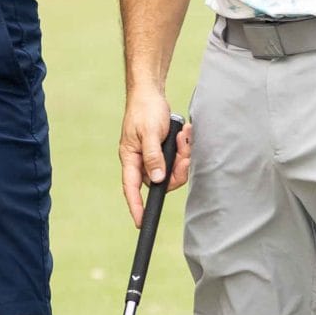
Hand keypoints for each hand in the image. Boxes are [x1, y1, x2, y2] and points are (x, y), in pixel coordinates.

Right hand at [119, 89, 192, 226]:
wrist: (150, 92)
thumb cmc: (144, 110)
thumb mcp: (149, 133)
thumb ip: (153, 157)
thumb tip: (156, 180)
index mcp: (130, 158)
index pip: (130, 188)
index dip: (135, 206)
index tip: (140, 222)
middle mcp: (141, 161)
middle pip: (161, 180)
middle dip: (177, 169)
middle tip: (184, 151)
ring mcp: (152, 156)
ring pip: (172, 170)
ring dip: (183, 155)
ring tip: (184, 136)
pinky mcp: (162, 150)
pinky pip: (177, 159)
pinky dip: (184, 148)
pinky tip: (185, 133)